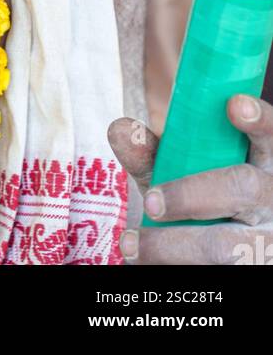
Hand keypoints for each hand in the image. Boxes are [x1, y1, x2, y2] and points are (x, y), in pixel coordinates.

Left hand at [109, 94, 272, 263]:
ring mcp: (269, 243)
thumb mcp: (180, 176)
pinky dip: (175, 268)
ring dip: (172, 245)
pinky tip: (146, 266)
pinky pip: (218, 273)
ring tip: (129, 244)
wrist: (219, 258)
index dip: (259, 119)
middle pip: (245, 188)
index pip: (271, 135)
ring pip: (230, 246)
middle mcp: (272, 198)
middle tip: (151, 203)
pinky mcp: (257, 272)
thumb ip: (152, 154)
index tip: (233, 104)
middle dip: (192, 193)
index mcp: (263, 162)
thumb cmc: (202, 204)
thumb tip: (120, 128)